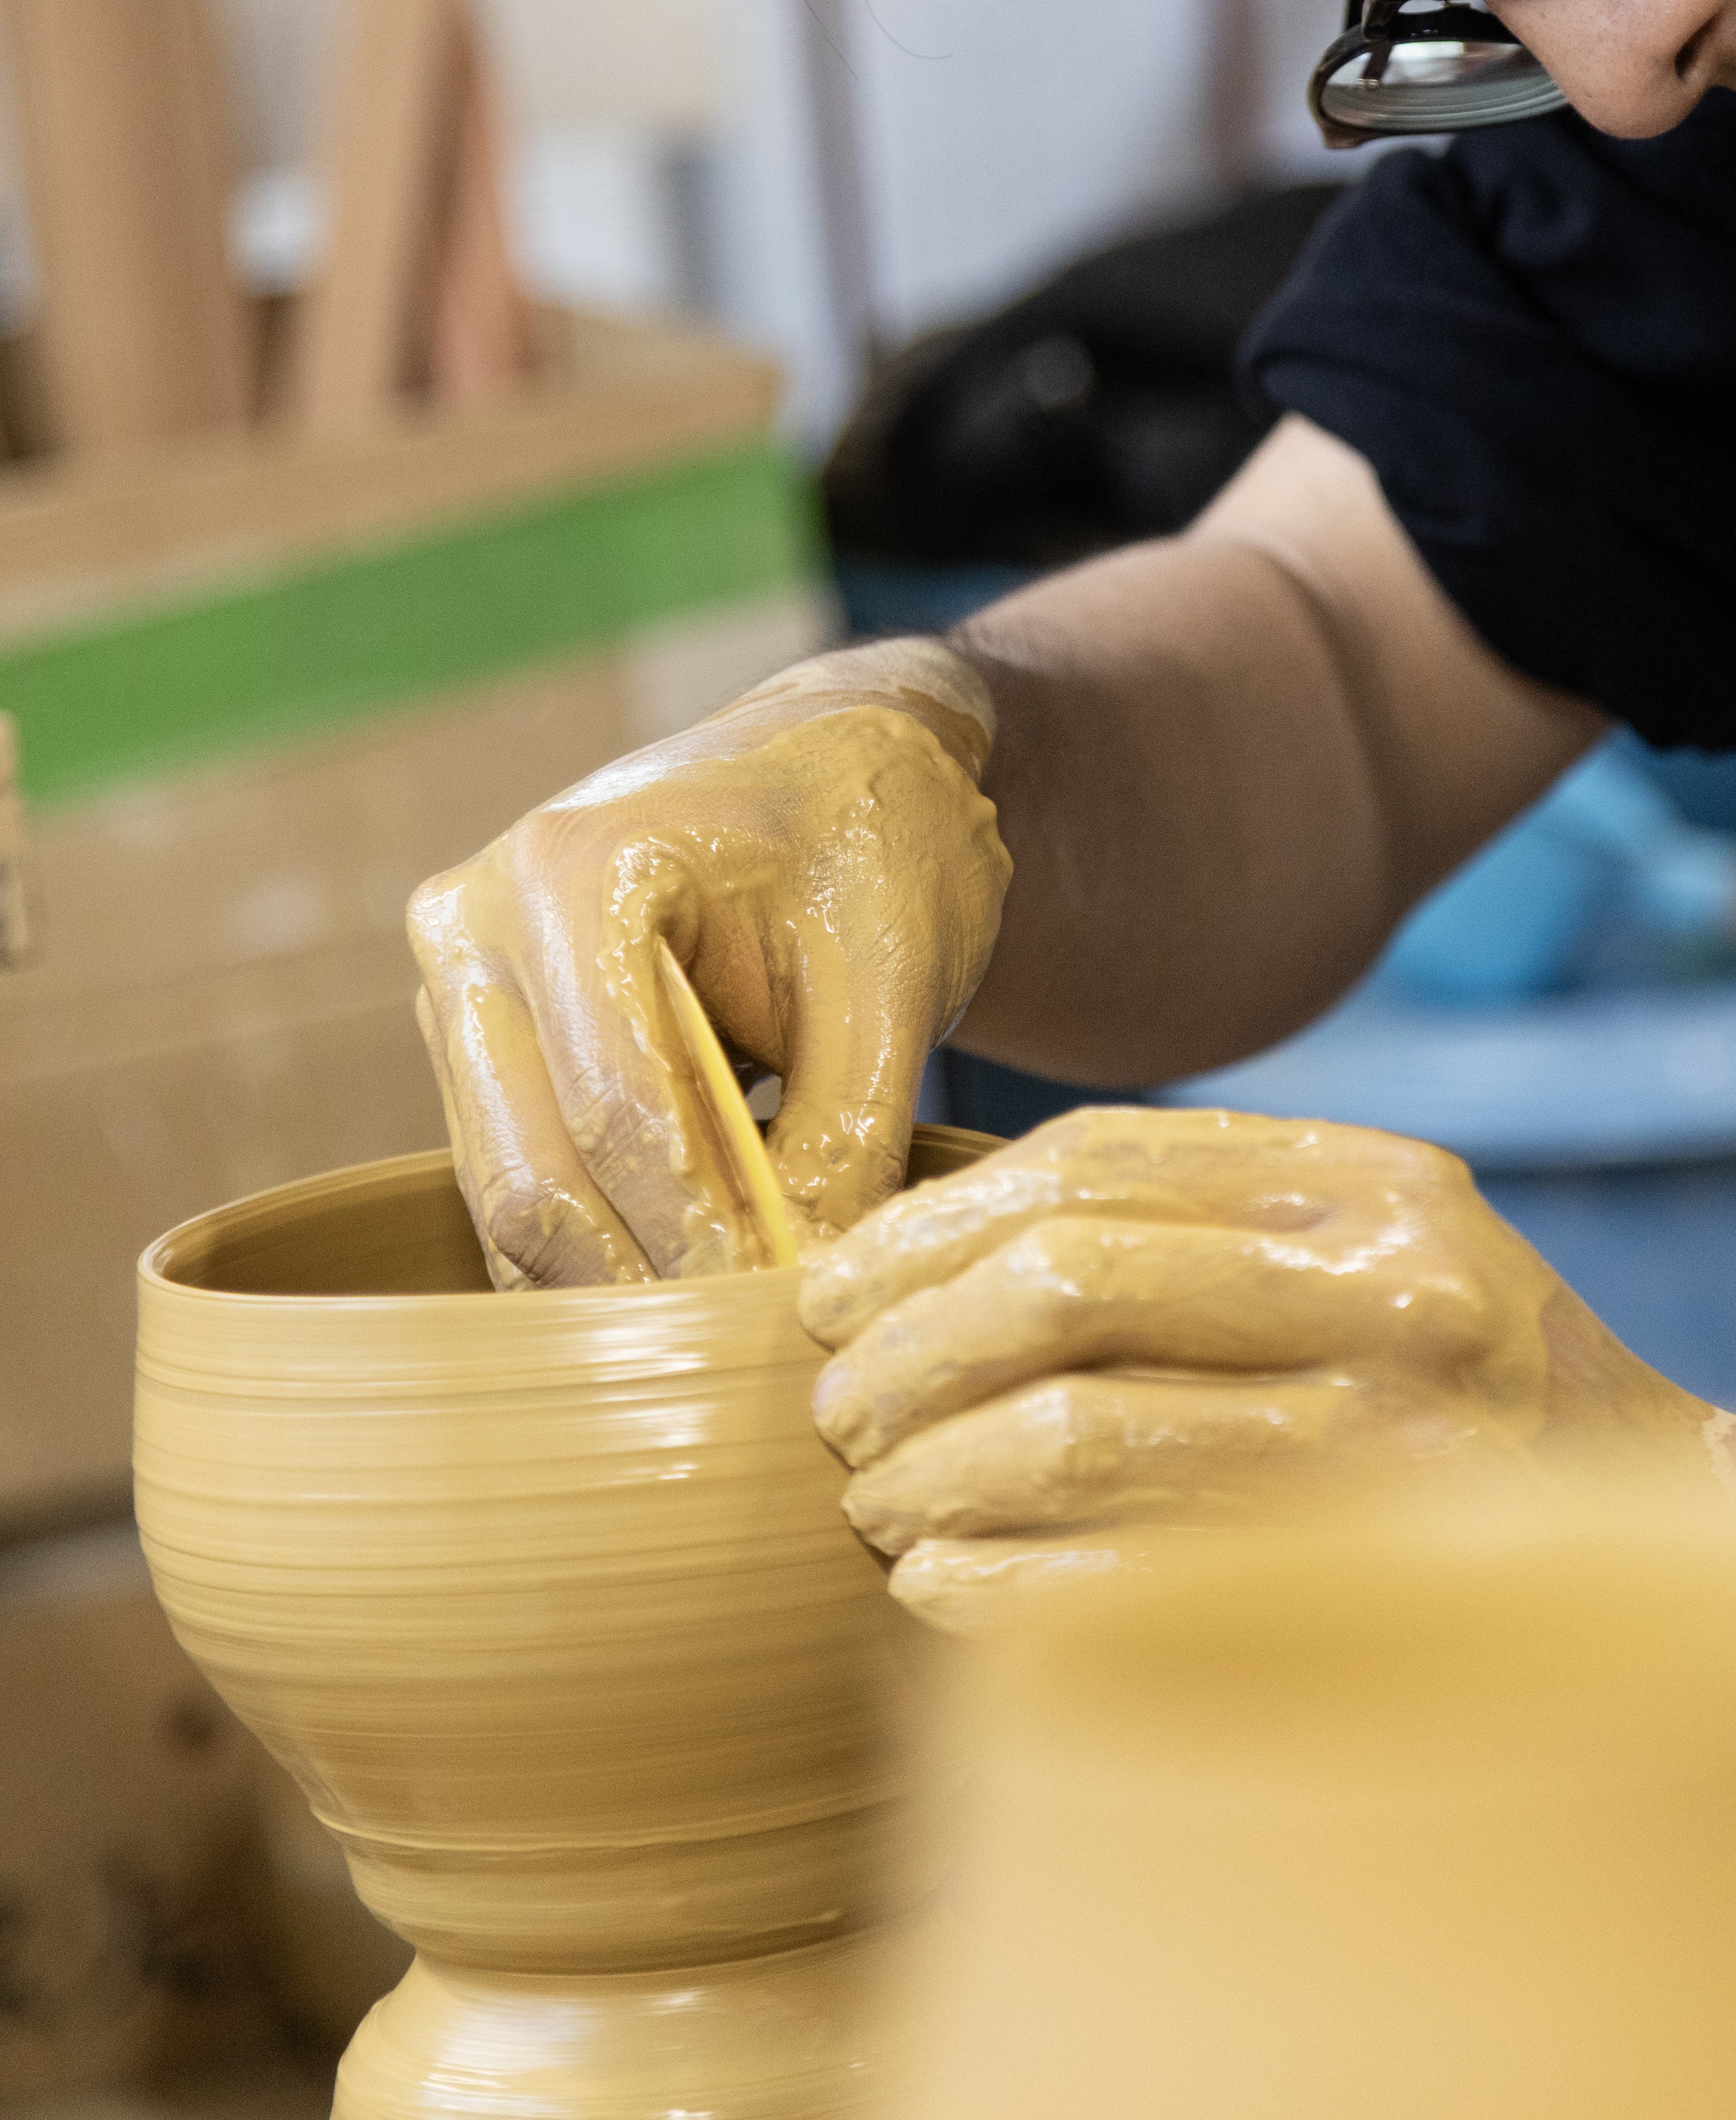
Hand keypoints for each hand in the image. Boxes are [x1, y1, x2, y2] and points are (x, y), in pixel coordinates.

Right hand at [407, 639, 1010, 1285]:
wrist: (840, 755)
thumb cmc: (875, 839)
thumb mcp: (890, 980)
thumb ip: (844, 1138)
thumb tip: (806, 1298)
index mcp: (574, 871)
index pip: (620, 1114)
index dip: (698, 1239)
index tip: (777, 1322)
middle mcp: (477, 921)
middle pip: (533, 1171)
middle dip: (642, 1283)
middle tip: (744, 1364)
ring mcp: (461, 980)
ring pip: (510, 1193)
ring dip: (612, 1282)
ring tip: (724, 1341)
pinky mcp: (479, 1035)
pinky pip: (520, 1176)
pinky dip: (600, 1245)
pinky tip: (688, 1290)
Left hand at [798, 1104, 1714, 1625]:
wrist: (1670, 1547)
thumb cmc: (1461, 1387)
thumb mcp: (1364, 1245)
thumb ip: (1191, 1215)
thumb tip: (924, 1232)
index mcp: (1373, 1185)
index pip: (1088, 1167)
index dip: (927, 1229)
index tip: (832, 1289)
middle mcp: (1392, 1294)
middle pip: (1064, 1285)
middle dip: (907, 1348)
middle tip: (833, 1408)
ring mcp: (1390, 1447)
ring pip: (1074, 1432)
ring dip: (931, 1472)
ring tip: (875, 1502)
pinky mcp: (1366, 1589)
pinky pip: (1119, 1581)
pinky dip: (992, 1582)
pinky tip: (933, 1586)